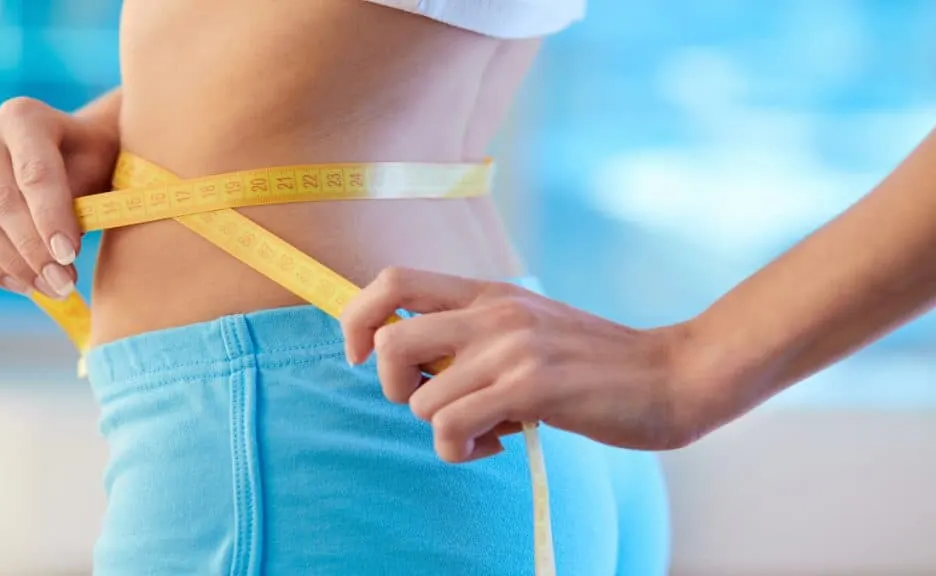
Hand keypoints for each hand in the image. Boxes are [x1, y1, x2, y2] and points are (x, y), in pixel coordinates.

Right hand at [0, 97, 118, 298]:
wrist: (70, 148)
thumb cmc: (94, 157)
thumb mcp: (103, 167)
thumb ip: (87, 199)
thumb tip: (63, 254)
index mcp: (24, 117)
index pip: (34, 174)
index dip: (51, 218)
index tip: (70, 256)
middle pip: (1, 202)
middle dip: (34, 250)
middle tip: (64, 283)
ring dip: (14, 266)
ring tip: (52, 288)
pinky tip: (25, 284)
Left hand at [340, 267, 696, 462]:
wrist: (670, 375)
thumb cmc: (594, 363)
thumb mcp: (528, 329)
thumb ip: (475, 334)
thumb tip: (416, 363)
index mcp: (488, 293)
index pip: (392, 280)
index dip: (356, 318)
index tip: (359, 356)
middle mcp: (493, 313)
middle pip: (388, 342)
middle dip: (391, 388)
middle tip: (430, 401)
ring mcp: (511, 348)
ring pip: (420, 400)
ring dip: (441, 431)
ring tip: (483, 429)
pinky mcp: (532, 387)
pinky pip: (453, 427)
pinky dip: (462, 449)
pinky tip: (498, 441)